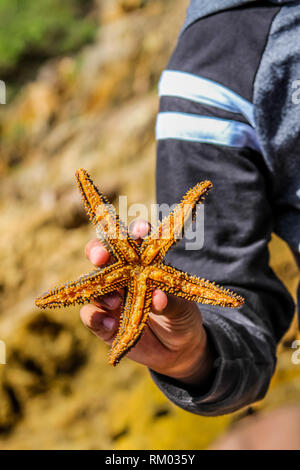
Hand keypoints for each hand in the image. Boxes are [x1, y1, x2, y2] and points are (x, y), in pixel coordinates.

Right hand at [80, 220, 215, 386]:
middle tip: (100, 256)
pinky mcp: (104, 323)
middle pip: (103, 257)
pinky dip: (95, 318)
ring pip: (93, 286)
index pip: (136, 243)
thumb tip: (158, 296)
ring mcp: (111, 299)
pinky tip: (109, 324)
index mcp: (145, 265)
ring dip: (100, 291)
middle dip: (97, 251)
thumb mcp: (184, 310)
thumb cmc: (183, 318)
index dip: (136, 232)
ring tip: (114, 302)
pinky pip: (90, 315)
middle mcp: (123, 277)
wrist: (178, 350)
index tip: (141, 230)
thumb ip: (172, 303)